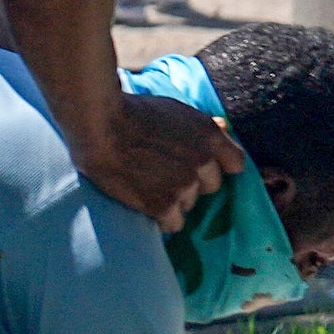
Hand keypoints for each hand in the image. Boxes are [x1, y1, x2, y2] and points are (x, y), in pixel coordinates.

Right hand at [77, 88, 245, 228]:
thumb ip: (201, 125)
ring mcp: (183, 186)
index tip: (201, 167)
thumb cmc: (130, 110)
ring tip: (147, 186)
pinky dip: (161, 218)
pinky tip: (145, 205)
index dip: (218, 166)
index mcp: (209, 136)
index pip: (235, 164)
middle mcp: (202, 163)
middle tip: (164, 174)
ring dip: (173, 199)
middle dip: (193, 183)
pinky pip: (173, 223)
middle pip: (211, 186)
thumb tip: (224, 127)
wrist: (98, 124)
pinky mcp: (162, 205)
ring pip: (189, 204)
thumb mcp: (174, 109)